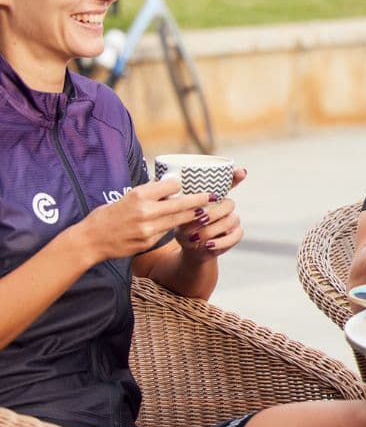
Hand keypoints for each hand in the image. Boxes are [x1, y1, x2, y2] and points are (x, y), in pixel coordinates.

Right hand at [75, 178, 213, 261]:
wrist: (92, 240)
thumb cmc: (108, 215)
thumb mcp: (126, 197)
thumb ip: (148, 193)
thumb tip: (169, 185)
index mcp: (139, 195)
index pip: (170, 186)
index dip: (180, 185)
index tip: (188, 184)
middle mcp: (146, 211)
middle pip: (181, 203)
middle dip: (200, 200)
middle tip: (213, 197)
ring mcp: (149, 228)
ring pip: (178, 220)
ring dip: (194, 215)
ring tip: (206, 211)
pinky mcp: (149, 241)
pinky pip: (168, 232)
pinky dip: (177, 227)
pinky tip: (186, 225)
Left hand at [175, 168, 246, 261]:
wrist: (191, 248)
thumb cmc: (184, 227)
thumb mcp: (178, 215)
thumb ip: (178, 205)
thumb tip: (169, 196)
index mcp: (213, 197)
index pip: (228, 183)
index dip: (236, 176)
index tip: (241, 172)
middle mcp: (225, 206)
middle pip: (229, 203)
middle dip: (213, 213)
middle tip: (199, 220)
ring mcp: (232, 220)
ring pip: (232, 220)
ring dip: (213, 229)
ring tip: (196, 237)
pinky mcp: (235, 234)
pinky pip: (236, 235)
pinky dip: (221, 242)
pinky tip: (209, 244)